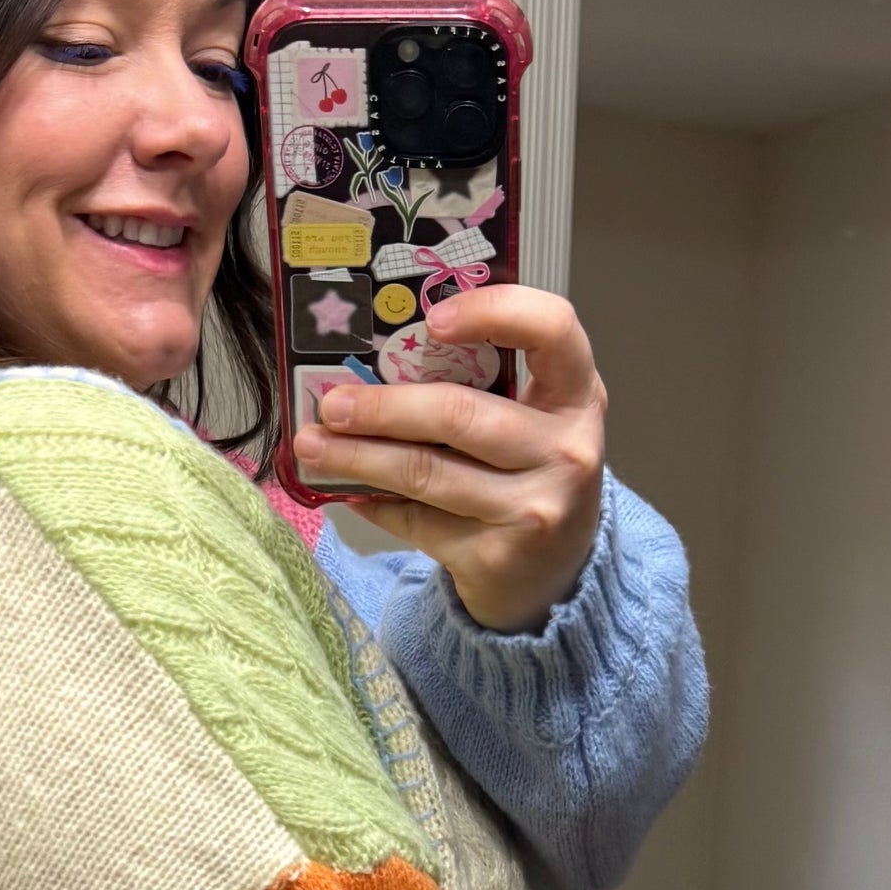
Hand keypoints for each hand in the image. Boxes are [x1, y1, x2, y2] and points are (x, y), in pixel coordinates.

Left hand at [292, 285, 607, 633]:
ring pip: (425, 472)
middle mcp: (566, 451)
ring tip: (313, 446)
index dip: (491, 312)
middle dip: (383, 406)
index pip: (551, 328)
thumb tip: (372, 367)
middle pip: (459, 413)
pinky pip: (417, 521)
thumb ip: (484, 387)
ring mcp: (534, 509)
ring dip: (358, 456)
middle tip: (331, 403)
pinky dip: (375, 503)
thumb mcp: (533, 423)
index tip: (432, 320)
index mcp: (577, 396)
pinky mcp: (495, 557)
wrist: (555, 577)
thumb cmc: (531, 476)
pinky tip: (347, 491)